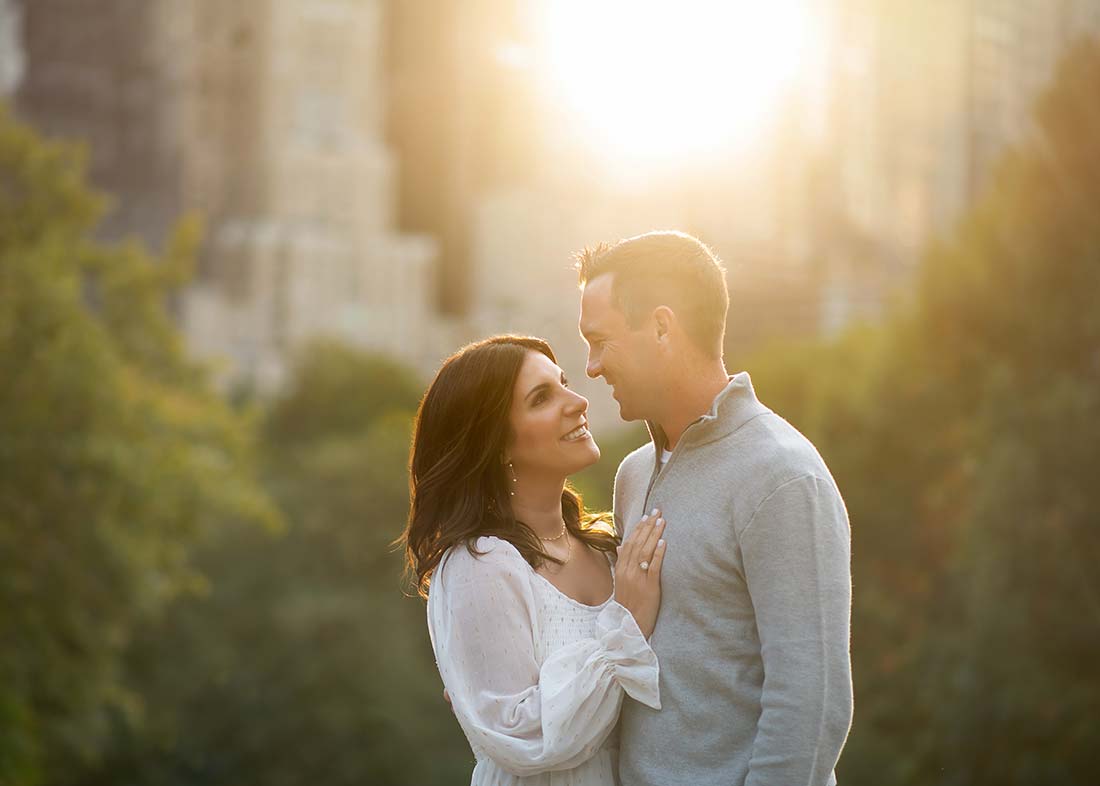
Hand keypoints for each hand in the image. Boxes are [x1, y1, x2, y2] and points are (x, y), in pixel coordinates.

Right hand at [613, 509, 666, 638]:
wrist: (629, 626)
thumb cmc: (628, 605)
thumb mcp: (621, 583)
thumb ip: (621, 564)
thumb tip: (621, 547)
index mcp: (621, 569)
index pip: (629, 543)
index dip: (638, 529)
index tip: (646, 516)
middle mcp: (628, 571)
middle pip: (638, 544)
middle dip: (648, 526)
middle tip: (657, 511)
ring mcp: (638, 579)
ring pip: (645, 552)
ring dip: (654, 535)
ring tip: (662, 521)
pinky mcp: (649, 587)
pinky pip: (653, 567)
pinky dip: (658, 554)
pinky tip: (663, 542)